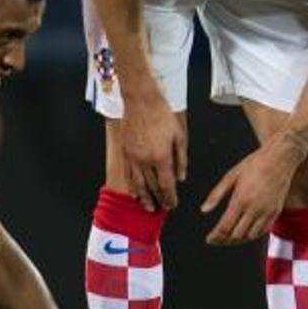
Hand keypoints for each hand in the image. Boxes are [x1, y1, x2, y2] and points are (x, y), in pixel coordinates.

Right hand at [119, 92, 184, 210]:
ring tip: (149, 207)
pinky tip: (135, 193)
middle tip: (163, 208)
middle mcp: (145, 160)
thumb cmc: (161, 114)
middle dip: (159, 199)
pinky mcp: (125, 152)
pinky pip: (128, 174)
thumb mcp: (179, 135)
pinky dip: (132, 186)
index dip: (170, 197)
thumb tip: (182, 177)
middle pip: (152, 186)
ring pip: (138, 183)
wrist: (140, 100)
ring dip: (145, 197)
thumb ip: (181, 159)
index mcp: (161, 156)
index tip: (173, 204)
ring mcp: (133, 157)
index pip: (167, 184)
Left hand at [201, 139, 303, 244]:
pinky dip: (252, 236)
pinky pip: (263, 231)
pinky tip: (244, 234)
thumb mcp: (230, 176)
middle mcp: (255, 209)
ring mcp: (267, 212)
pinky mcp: (276, 212)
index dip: (216, 236)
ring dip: (238, 240)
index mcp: (241, 199)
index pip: (225, 226)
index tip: (209, 239)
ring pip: (250, 236)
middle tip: (216, 239)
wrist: (279, 159)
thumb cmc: (253, 165)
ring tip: (228, 239)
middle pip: (237, 235)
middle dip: (224, 240)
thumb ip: (216, 194)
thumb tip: (203, 210)